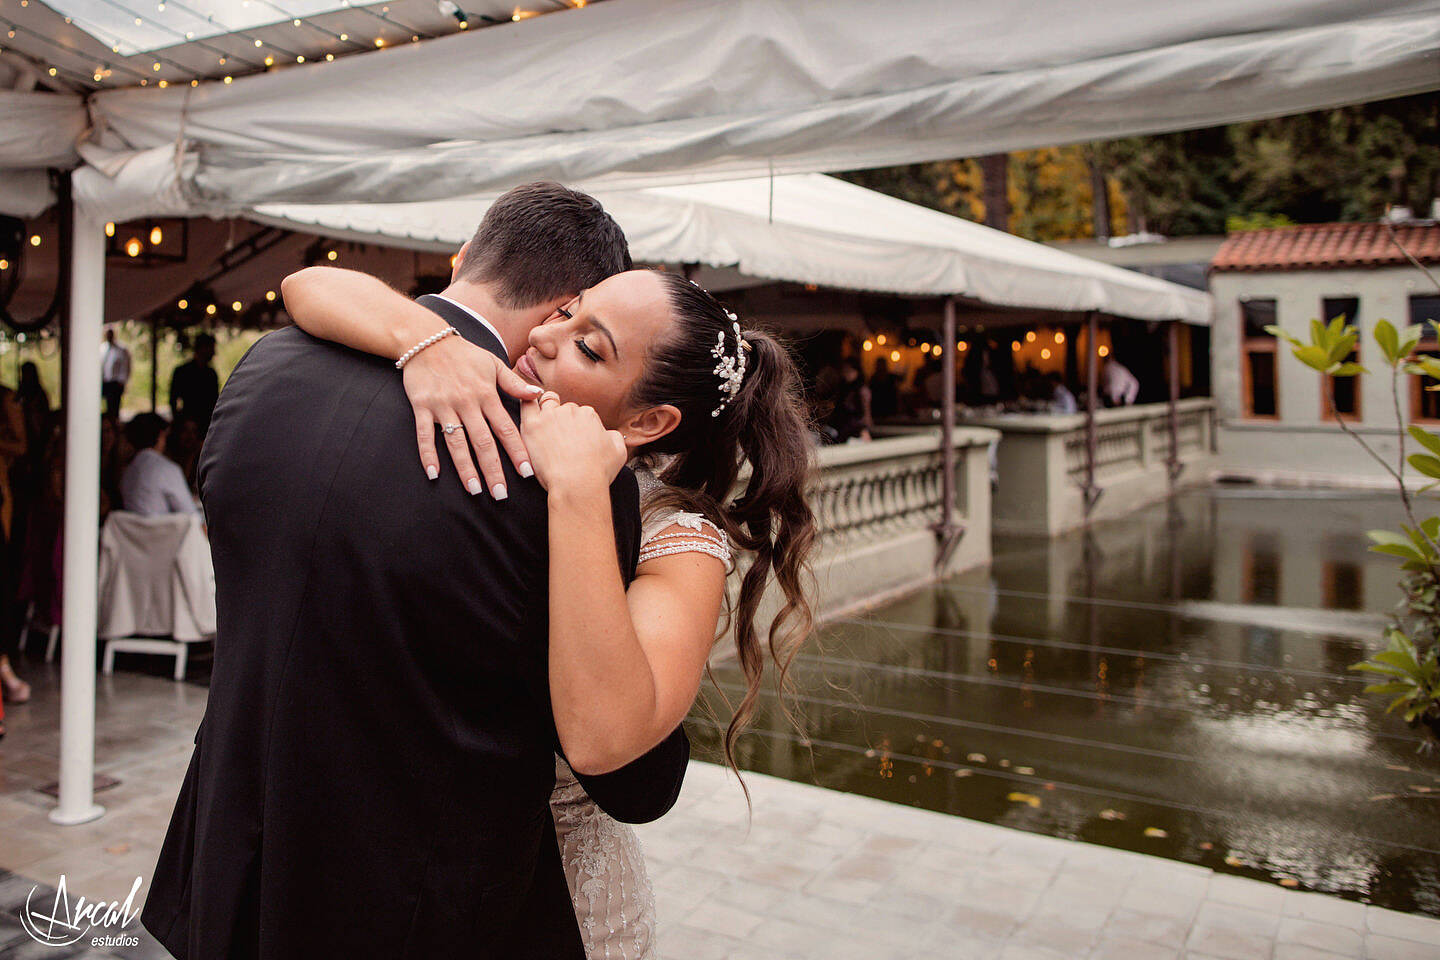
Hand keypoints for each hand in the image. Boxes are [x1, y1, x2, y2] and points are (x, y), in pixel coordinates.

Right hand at [402, 336, 542, 497]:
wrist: (426, 339)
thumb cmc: (465, 354)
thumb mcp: (493, 363)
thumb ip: (514, 383)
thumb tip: (539, 394)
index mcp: (487, 394)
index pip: (505, 428)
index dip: (517, 451)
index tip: (526, 472)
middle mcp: (467, 403)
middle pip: (482, 442)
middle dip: (493, 469)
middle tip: (501, 494)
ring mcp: (443, 406)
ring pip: (456, 442)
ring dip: (465, 468)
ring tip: (474, 490)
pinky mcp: (422, 407)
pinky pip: (424, 435)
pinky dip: (428, 454)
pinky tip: (434, 474)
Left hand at [519, 393, 627, 493]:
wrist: (577, 484)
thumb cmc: (598, 472)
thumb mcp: (619, 452)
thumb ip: (613, 436)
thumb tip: (607, 433)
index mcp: (589, 415)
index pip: (582, 413)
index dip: (579, 426)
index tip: (576, 440)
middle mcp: (570, 410)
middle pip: (565, 408)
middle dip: (563, 420)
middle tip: (561, 439)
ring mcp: (550, 416)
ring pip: (547, 404)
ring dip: (546, 412)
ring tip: (545, 429)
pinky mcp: (532, 425)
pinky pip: (526, 404)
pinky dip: (527, 403)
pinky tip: (529, 412)